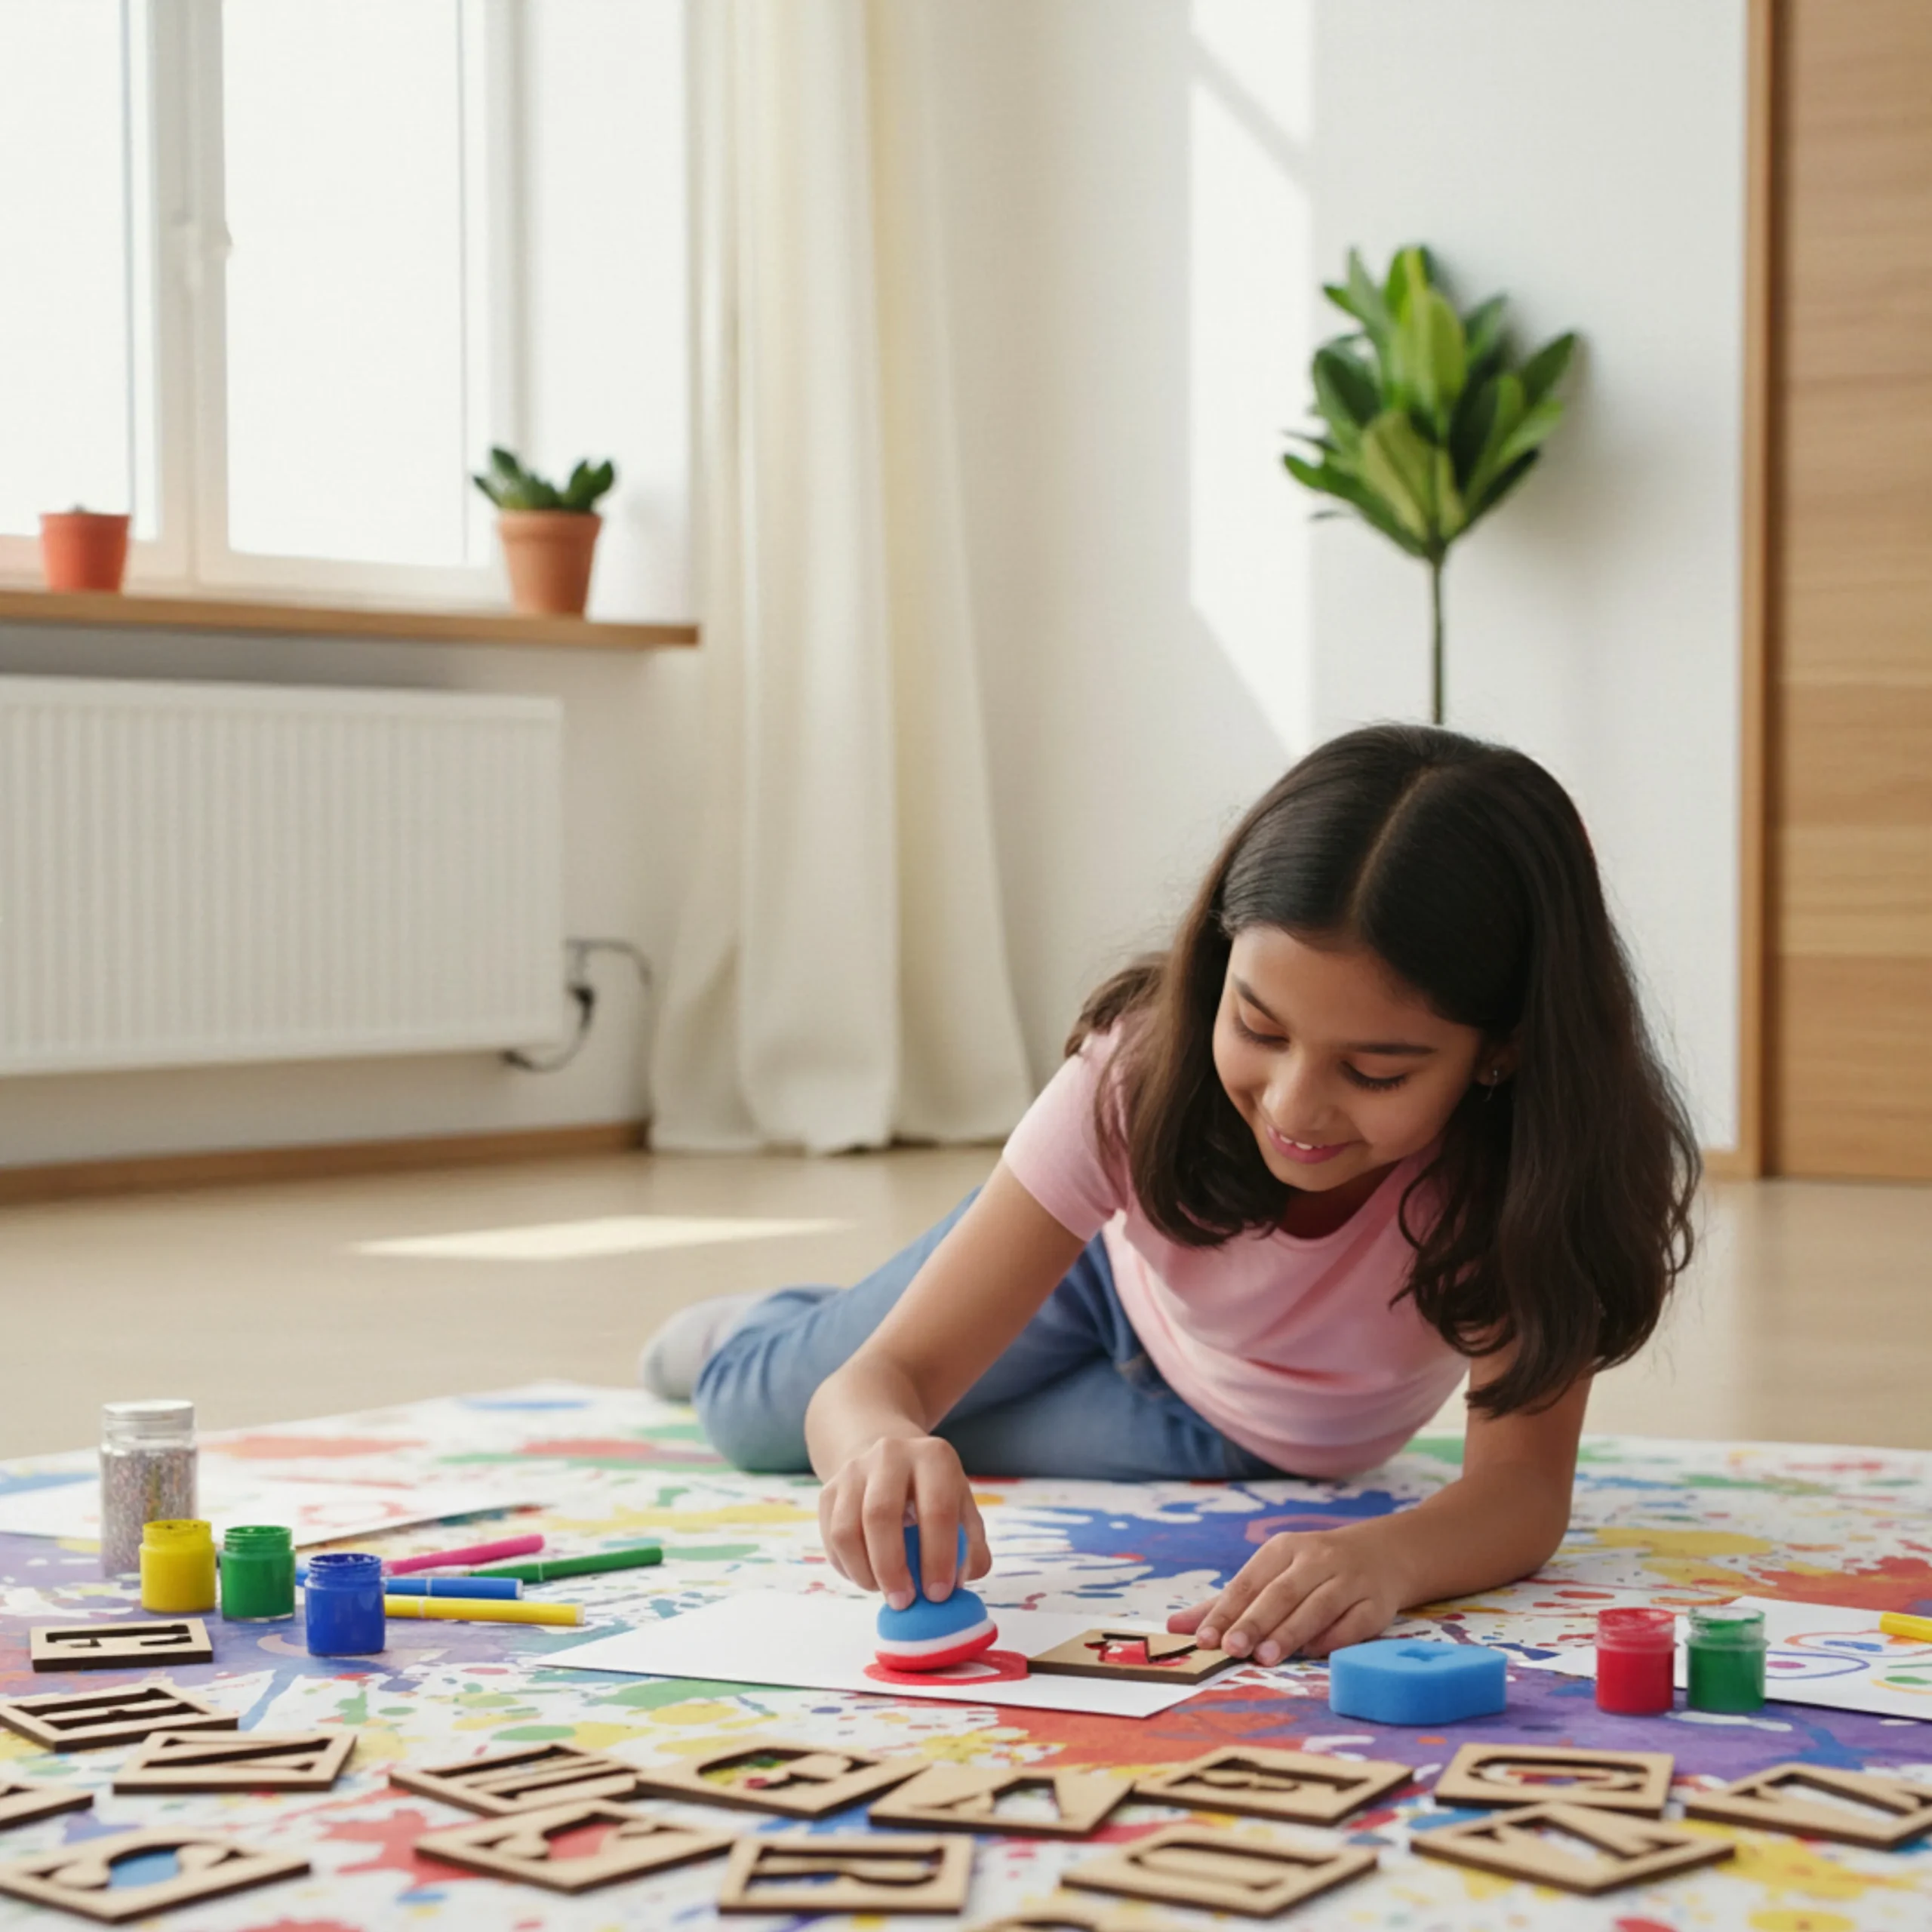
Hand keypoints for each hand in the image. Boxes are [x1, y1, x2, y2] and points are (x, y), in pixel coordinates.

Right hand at [817, 1434, 989, 1609]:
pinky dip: (847, 1568)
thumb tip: (958, 1583)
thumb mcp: (963, 1509)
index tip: (938, 1595)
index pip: (936, 1509)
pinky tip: (868, 1576)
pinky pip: (830, 1538)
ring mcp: (854, 1470)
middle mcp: (891, 1455)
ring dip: (864, 1572)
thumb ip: (970, 1548)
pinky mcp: (829, 1489)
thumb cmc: (934, 1495)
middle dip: (891, 1568)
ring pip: (846, 1530)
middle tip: (903, 1602)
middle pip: (880, 1515)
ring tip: (884, 1591)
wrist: (891, 1462)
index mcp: (934, 1458)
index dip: (938, 1557)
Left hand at [1168, 1530, 1402, 1663]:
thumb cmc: (1312, 1569)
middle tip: (1232, 1649)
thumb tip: (1175, 1627)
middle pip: (1281, 1593)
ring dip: (1290, 1632)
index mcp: (1283, 1549)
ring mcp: (1348, 1580)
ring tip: (1265, 1658)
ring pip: (1316, 1606)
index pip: (1249, 1582)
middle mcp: (1316, 1560)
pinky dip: (1333, 1638)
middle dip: (1255, 1621)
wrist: (1382, 1554)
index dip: (1227, 1611)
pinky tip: (1313, 1654)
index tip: (1205, 1638)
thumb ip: (1226, 1603)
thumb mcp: (1271, 1574)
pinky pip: (1353, 1624)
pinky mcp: (1376, 1604)